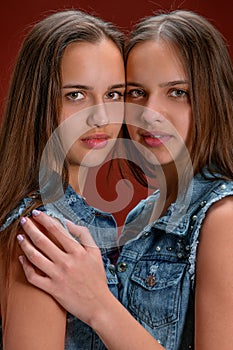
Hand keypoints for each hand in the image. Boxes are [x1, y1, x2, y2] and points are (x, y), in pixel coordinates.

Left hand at [18, 211, 110, 325]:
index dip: (45, 219)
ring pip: (35, 257)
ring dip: (25, 245)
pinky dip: (25, 267)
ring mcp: (58, 276)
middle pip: (43, 241)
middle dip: (30, 228)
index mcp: (78, 251)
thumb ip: (83, 234)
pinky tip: (22, 259)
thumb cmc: (97, 277)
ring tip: (20, 237)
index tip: (37, 213)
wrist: (98, 304)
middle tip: (23, 221)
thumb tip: (68, 223)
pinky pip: (33, 277)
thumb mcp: (95, 252)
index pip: (57, 230)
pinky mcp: (52, 289)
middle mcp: (66, 262)